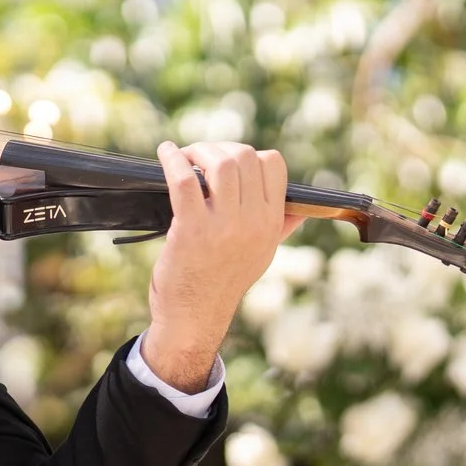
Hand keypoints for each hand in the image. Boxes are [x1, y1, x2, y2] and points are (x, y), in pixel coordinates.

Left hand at [143, 140, 304, 389]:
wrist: (194, 318)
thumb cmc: (222, 282)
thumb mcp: (262, 255)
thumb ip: (280, 228)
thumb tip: (300, 209)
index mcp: (272, 223)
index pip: (274, 164)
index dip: (250, 154)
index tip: (228, 163)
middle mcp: (253, 222)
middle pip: (245, 156)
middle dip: (220, 148)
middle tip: (200, 158)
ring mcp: (224, 226)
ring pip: (220, 162)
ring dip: (198, 151)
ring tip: (184, 157)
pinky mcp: (192, 229)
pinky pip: (184, 180)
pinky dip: (172, 160)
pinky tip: (165, 152)